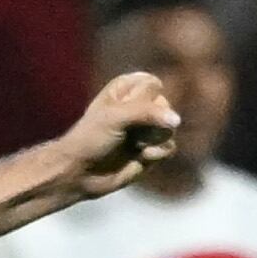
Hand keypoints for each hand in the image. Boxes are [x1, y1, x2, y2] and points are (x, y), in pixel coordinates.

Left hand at [55, 71, 181, 195]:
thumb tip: (177, 120)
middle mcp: (139, 105)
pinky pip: (169, 147)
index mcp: (126, 88)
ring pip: (169, 127)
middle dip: (149, 122)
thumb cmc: (91, 138)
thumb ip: (148, 112)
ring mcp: (147, 128)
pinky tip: (140, 157)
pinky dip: (156, 153)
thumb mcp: (116, 117)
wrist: (80, 173)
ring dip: (152, 138)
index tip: (123, 111)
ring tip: (132, 144)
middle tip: (127, 132)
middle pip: (165, 105)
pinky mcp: (152, 149)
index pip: (153, 84)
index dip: (142, 100)